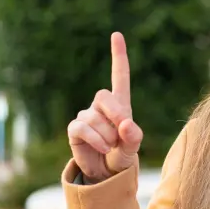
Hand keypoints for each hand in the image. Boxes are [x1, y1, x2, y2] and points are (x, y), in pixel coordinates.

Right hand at [67, 32, 142, 182]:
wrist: (106, 174)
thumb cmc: (122, 155)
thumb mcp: (133, 147)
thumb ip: (134, 136)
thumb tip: (126, 124)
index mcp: (121, 104)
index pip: (119, 76)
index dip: (118, 56)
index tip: (116, 35)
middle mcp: (102, 106)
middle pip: (104, 95)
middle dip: (116, 113)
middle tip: (122, 133)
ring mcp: (87, 116)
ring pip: (95, 117)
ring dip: (107, 135)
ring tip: (111, 145)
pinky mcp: (75, 128)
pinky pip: (83, 128)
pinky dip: (96, 139)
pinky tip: (102, 147)